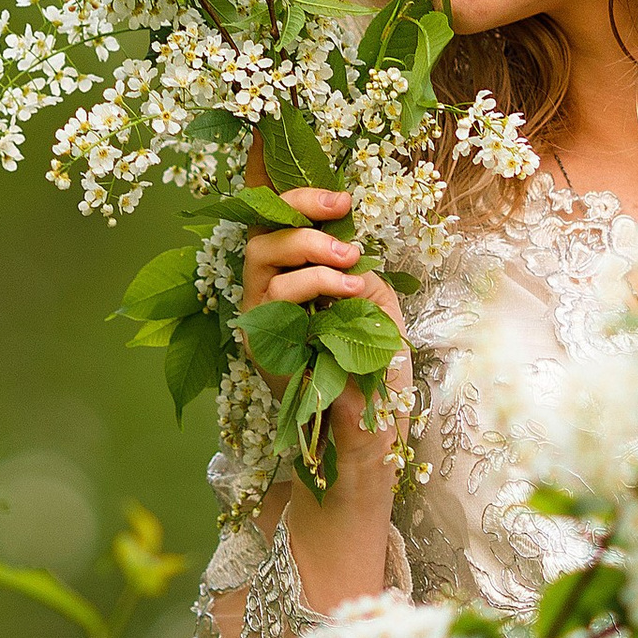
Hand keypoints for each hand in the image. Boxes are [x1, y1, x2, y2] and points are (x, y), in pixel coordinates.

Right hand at [240, 186, 406, 492]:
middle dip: (303, 222)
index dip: (300, 201)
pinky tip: (348, 294)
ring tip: (352, 268)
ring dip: (311, 255)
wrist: (366, 437)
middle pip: (262, 235)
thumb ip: (361, 276)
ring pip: (263, 260)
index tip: (342, 200)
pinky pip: (271, 297)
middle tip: (346, 232)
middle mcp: (269, 296)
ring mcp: (261, 319)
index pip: (279, 227)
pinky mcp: (260, 343)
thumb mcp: (378, 311)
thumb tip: (350, 245)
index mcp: (294, 281)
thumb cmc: (373, 375)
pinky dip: (312, 286)